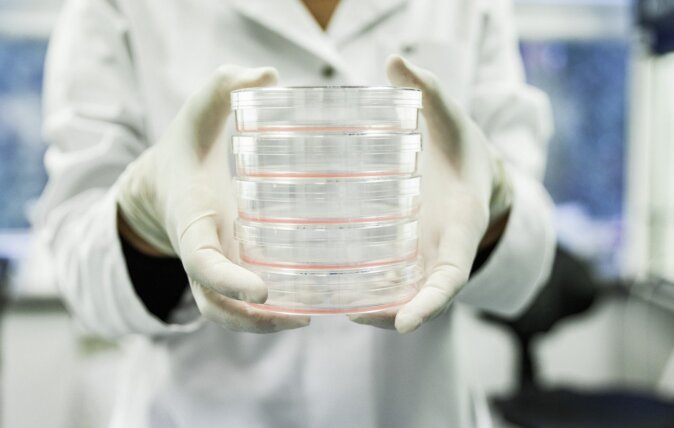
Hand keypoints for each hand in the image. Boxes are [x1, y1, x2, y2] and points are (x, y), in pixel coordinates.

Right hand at [116, 65, 309, 332]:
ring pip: (232, 313)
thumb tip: (266, 74)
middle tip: (301, 318)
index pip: (204, 264)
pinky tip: (314, 301)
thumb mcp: (196, 115)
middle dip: (254, 321)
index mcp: (191, 224)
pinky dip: (274, 309)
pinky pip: (249, 300)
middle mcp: (202, 254)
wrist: (164, 185)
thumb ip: (221, 89)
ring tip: (314, 315)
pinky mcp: (233, 268)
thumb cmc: (184, 150)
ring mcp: (217, 267)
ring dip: (268, 324)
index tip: (263, 291)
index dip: (229, 282)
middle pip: (218, 306)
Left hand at [350, 55, 512, 332]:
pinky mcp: (407, 254)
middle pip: (424, 298)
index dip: (432, 300)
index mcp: (461, 225)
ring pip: (403, 297)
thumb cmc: (462, 147)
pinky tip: (331, 285)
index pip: (451, 273)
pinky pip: (390, 281)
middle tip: (354, 316)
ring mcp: (425, 257)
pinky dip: (366, 292)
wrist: (468, 168)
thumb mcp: (452, 118)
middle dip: (394, 316)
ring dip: (375, 312)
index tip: (408, 323)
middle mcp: (444, 250)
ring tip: (333, 307)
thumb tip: (396, 60)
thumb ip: (431, 92)